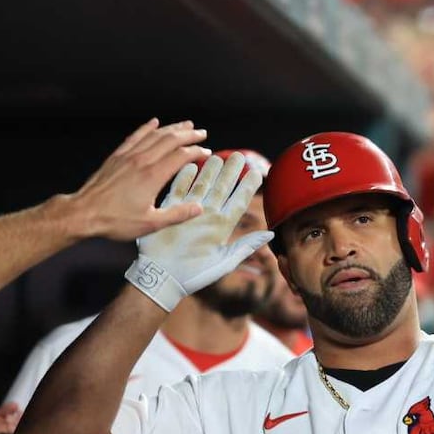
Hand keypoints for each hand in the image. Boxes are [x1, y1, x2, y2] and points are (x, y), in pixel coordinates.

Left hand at [64, 119, 210, 240]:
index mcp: (153, 176)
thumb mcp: (150, 223)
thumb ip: (177, 214)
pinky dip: (146, 128)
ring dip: (172, 128)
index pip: (180, 156)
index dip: (196, 152)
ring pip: (154, 135)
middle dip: (188, 134)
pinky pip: (135, 136)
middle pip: (170, 140)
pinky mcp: (117, 156)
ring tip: (185, 124)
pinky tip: (154, 122)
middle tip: (201, 132)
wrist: (84, 213)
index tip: (206, 152)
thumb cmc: (115, 220)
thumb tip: (198, 208)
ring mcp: (128, 156)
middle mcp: (142, 161)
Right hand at [125, 153, 273, 311]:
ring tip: (217, 157)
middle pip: (222, 188)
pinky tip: (190, 166)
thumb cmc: (194, 275)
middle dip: (231, 171)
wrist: (162, 278)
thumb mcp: (224, 262)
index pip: (239, 202)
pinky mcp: (169, 211)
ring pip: (202, 185)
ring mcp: (188, 212)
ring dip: (209, 171)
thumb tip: (271, 234)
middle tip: (239, 155)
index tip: (258, 171)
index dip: (248, 186)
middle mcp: (207, 216)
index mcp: (222, 226)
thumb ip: (246, 246)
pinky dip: (183, 178)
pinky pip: (178, 190)